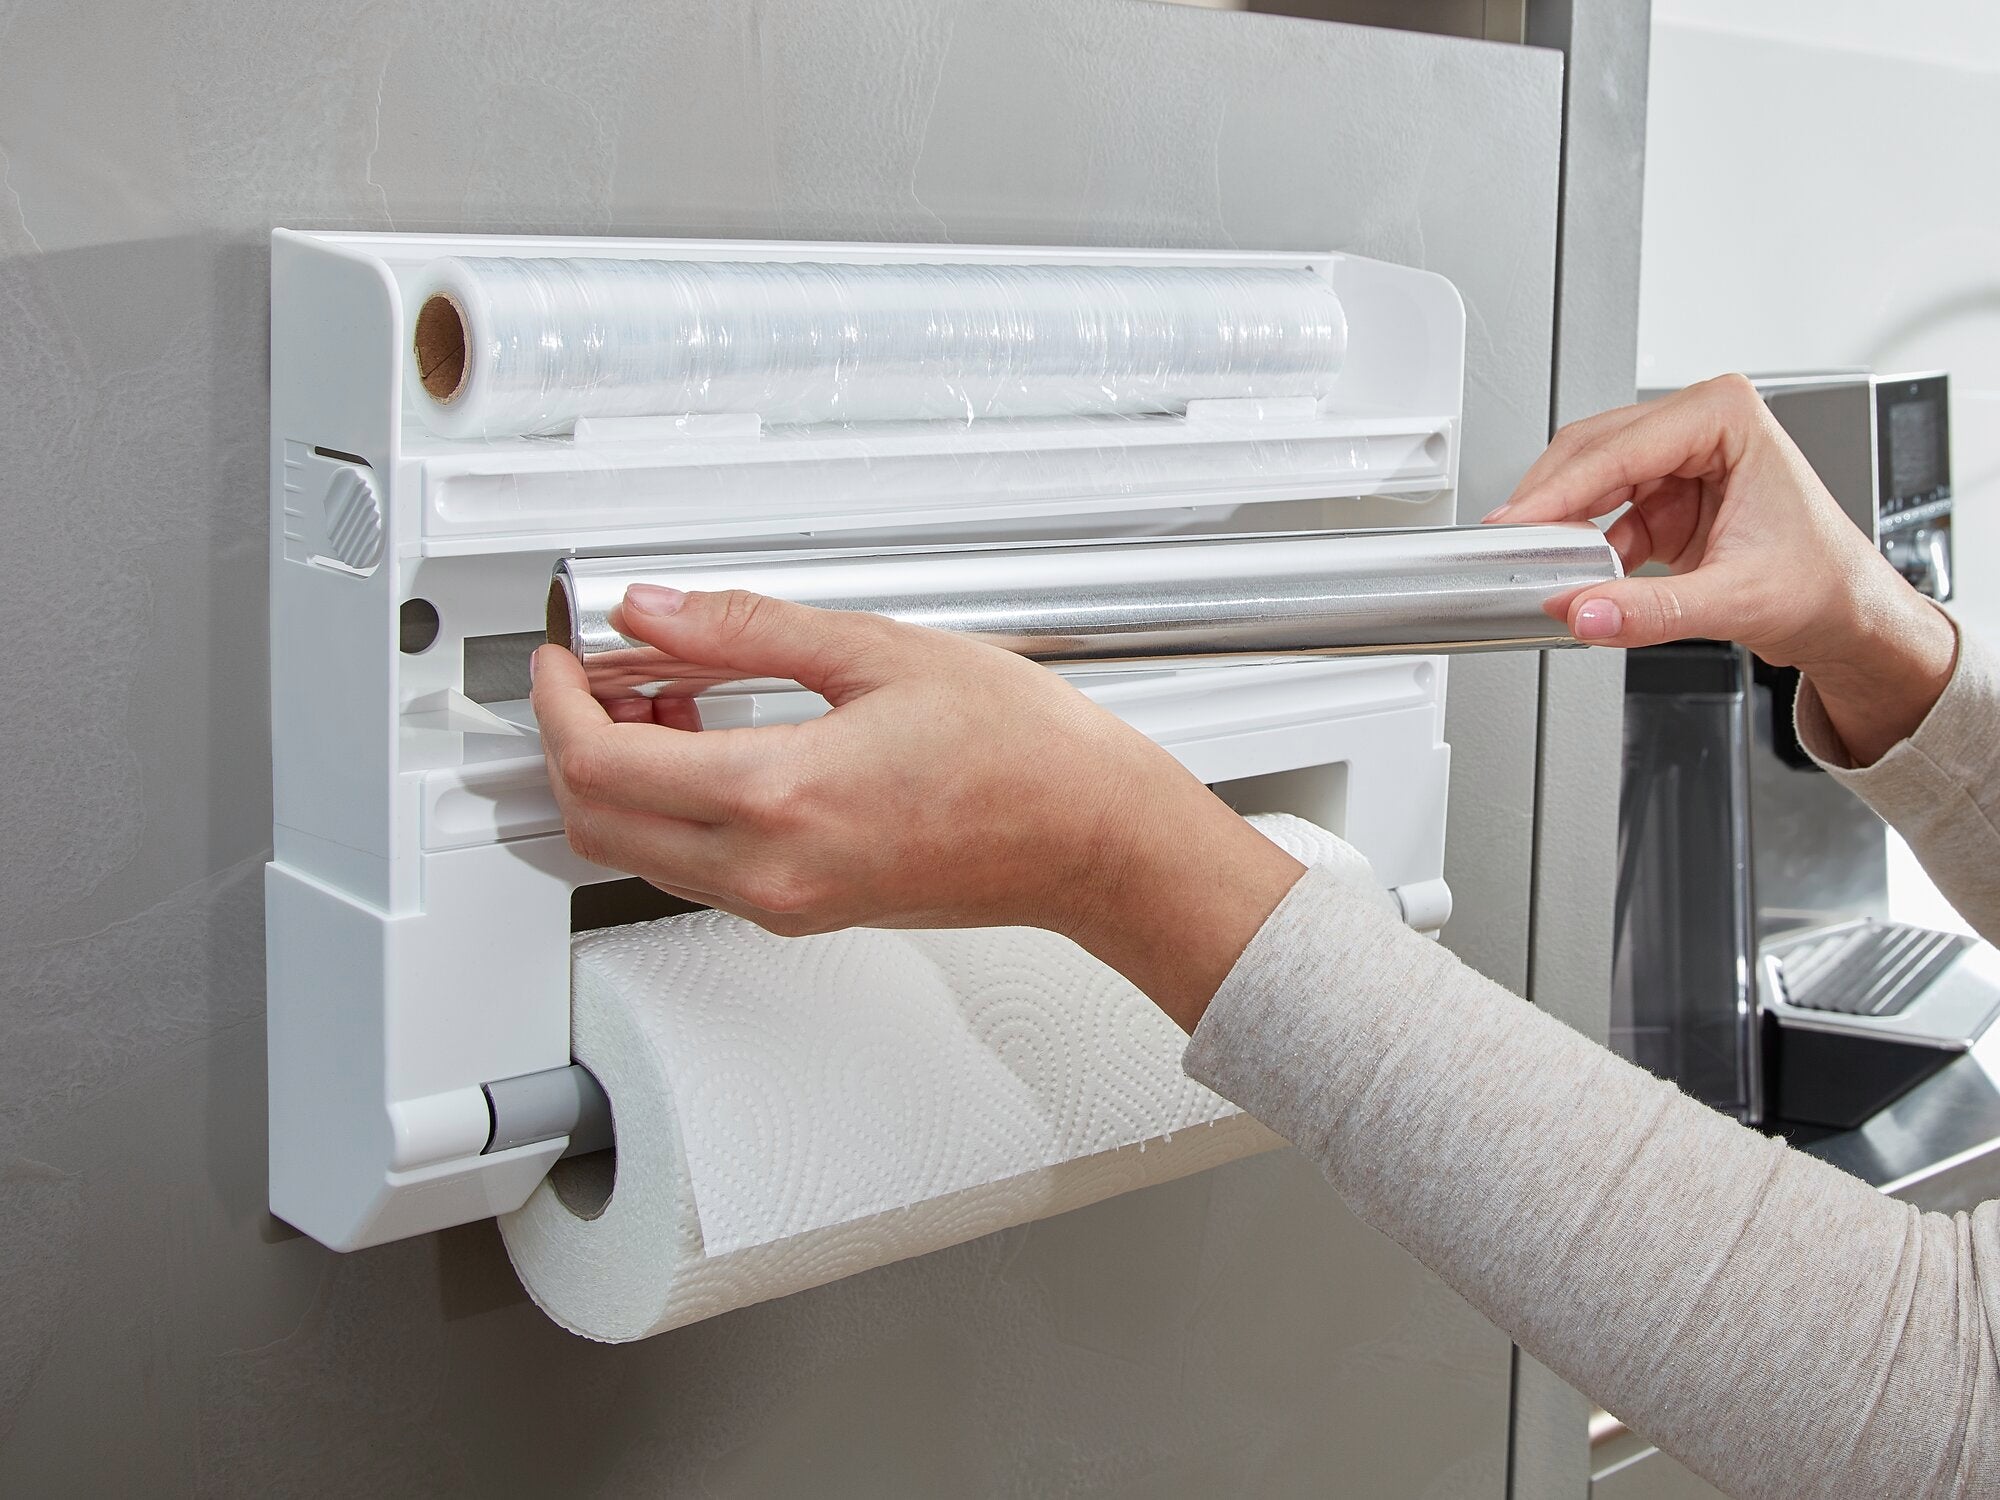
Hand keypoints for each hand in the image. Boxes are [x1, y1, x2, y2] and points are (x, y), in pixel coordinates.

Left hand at [531, 584, 1305, 1028]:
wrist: (1097, 843)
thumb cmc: (1027, 757)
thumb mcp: (881, 653)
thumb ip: (749, 630)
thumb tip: (657, 611)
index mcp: (781, 800)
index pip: (600, 764)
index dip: (556, 702)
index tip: (562, 658)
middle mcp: (771, 870)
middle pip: (596, 823)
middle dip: (571, 744)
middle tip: (594, 675)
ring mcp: (787, 901)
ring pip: (639, 853)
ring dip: (622, 778)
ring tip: (661, 696)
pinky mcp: (808, 910)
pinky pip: (697, 867)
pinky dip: (673, 807)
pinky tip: (713, 741)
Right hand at [1488, 374, 1955, 765]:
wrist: (1846, 617)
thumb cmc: (1825, 585)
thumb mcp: (1736, 599)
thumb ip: (1650, 610)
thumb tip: (1583, 611)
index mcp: (1728, 417)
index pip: (1621, 447)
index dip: (1560, 489)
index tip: (1517, 523)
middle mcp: (1700, 427)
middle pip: (1592, 450)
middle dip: (1549, 501)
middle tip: (1510, 543)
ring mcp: (1679, 461)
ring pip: (1588, 478)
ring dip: (1562, 523)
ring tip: (1539, 561)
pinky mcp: (1664, 498)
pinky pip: (1601, 514)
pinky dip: (1581, 546)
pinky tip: (1574, 573)